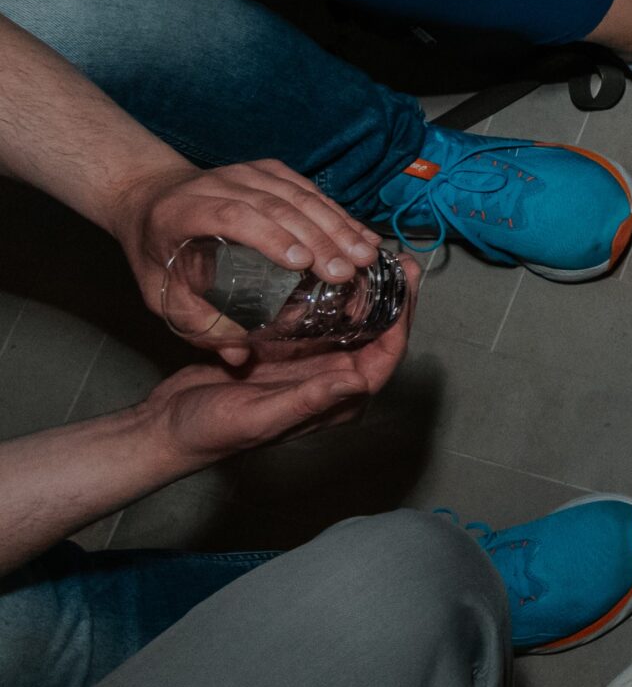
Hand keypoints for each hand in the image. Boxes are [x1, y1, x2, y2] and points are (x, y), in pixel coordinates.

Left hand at [105, 160, 379, 363]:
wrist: (150, 193)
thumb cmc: (156, 249)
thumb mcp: (157, 291)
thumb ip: (196, 322)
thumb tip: (239, 355)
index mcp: (183, 210)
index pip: (232, 215)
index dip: (269, 236)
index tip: (302, 263)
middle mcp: (217, 183)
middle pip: (275, 205)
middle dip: (317, 237)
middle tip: (347, 271)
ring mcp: (246, 172)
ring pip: (298, 194)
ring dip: (337, 225)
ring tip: (366, 255)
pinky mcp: (268, 170)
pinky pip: (309, 189)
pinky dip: (338, 213)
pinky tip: (360, 235)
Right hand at [134, 280, 411, 461]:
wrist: (169, 427)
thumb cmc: (212, 431)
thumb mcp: (260, 416)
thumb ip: (308, 400)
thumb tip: (357, 379)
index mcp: (337, 401)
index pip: (386, 356)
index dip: (402, 318)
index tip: (408, 281)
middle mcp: (331, 381)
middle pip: (375, 334)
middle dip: (389, 297)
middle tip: (397, 258)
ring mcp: (310, 365)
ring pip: (349, 323)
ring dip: (361, 291)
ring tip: (370, 255)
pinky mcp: (286, 351)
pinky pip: (316, 319)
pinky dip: (326, 294)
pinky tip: (327, 267)